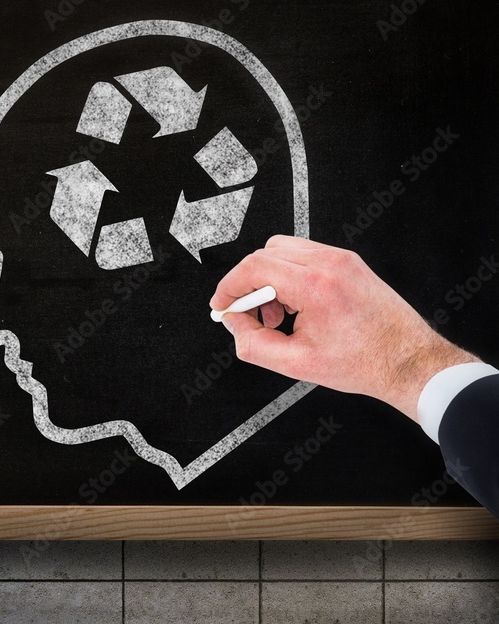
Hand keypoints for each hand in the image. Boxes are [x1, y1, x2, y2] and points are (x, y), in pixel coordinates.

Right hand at [210, 235, 477, 420]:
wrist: (407, 360)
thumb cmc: (366, 362)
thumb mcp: (296, 364)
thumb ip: (253, 344)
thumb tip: (235, 325)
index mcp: (316, 287)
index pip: (254, 267)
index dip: (229, 286)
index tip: (223, 304)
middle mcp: (330, 264)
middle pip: (265, 254)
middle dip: (249, 285)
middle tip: (252, 316)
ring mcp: (342, 260)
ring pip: (283, 251)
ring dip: (270, 280)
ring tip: (279, 315)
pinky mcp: (349, 262)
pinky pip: (304, 257)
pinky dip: (290, 277)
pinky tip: (297, 306)